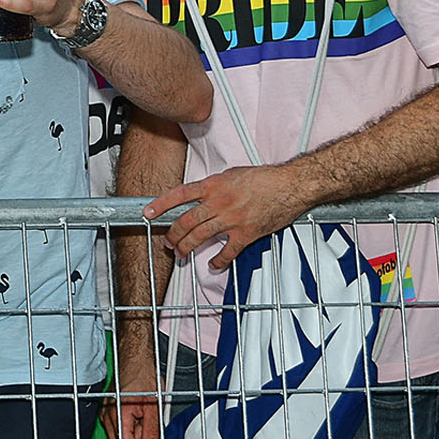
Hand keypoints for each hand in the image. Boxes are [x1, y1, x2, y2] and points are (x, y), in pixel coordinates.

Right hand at [102, 335, 163, 438]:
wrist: (135, 358)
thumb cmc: (142, 375)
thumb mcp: (154, 406)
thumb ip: (153, 432)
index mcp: (117, 416)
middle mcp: (108, 418)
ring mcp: (107, 416)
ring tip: (150, 429)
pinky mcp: (110, 413)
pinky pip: (120, 432)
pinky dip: (132, 433)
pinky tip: (143, 424)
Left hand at [143, 163, 315, 268]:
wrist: (290, 185)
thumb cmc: (264, 178)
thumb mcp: (231, 174)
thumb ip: (213, 185)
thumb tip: (200, 194)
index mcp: (213, 185)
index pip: (180, 195)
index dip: (161, 204)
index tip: (147, 212)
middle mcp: (219, 202)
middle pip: (186, 221)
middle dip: (173, 234)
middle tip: (168, 242)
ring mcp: (232, 218)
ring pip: (201, 236)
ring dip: (187, 247)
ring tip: (180, 253)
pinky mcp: (247, 233)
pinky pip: (228, 251)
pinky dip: (218, 261)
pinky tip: (212, 264)